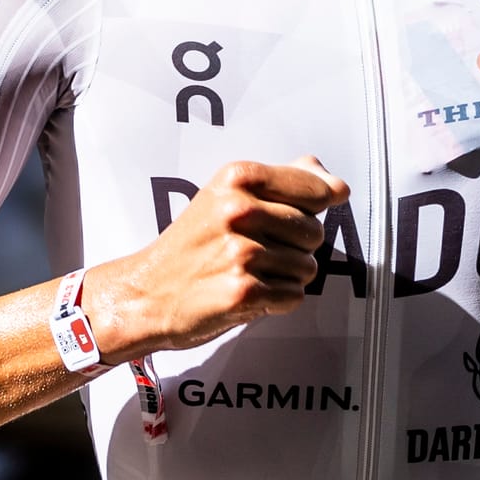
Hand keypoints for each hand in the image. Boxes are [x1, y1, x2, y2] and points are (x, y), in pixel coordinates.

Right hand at [104, 157, 349, 356]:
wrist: (146, 293)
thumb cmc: (191, 245)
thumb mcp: (227, 195)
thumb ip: (283, 182)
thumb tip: (333, 183)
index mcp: (238, 178)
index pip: (315, 188)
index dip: (316, 205)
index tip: (307, 211)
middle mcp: (240, 211)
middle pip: (315, 231)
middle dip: (296, 247)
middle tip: (258, 251)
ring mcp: (242, 252)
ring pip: (308, 267)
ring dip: (286, 276)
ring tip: (250, 272)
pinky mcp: (244, 292)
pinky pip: (294, 296)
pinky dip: (277, 301)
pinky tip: (249, 293)